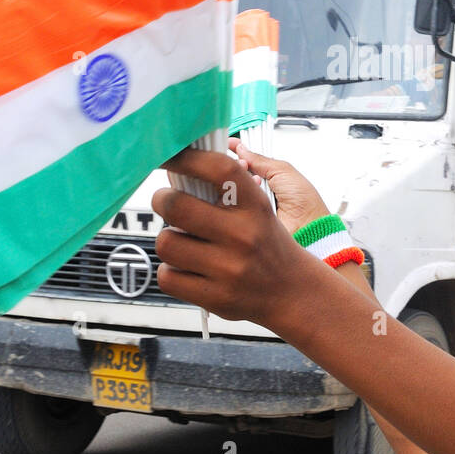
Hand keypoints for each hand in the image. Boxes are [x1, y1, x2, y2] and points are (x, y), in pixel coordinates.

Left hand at [153, 147, 324, 327]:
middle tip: (167, 202)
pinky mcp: (215, 297)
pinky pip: (166, 277)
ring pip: (165, 243)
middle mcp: (243, 235)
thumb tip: (176, 168)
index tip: (167, 156)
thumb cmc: (266, 244)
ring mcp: (229, 269)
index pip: (217, 168)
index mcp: (255, 206)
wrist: (292, 291)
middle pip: (175, 205)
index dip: (185, 157)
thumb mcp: (257, 208)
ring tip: (184, 242)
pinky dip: (171, 272)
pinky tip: (188, 268)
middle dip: (162, 200)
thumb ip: (224, 190)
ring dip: (168, 240)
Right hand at [229, 137, 330, 235]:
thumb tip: (242, 149)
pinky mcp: (244, 218)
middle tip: (243, 165)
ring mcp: (249, 204)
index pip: (247, 161)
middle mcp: (257, 189)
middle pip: (235, 172)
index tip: (230, 143)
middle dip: (238, 165)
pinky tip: (248, 194)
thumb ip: (261, 160)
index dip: (238, 151)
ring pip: (231, 187)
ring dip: (238, 180)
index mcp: (269, 177)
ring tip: (252, 181)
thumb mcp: (284, 172)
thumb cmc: (304, 202)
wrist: (308, 227)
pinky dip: (237, 195)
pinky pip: (231, 203)